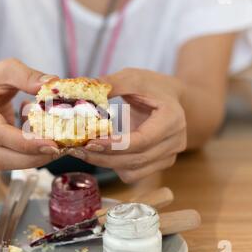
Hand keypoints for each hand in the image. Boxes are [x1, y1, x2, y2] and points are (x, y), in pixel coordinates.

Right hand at [0, 58, 59, 169]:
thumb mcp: (6, 70)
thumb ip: (28, 76)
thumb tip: (53, 84)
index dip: (25, 142)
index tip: (52, 143)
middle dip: (31, 158)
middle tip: (59, 150)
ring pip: (2, 164)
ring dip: (31, 160)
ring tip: (54, 148)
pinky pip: (6, 161)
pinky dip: (26, 156)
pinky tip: (40, 141)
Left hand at [68, 68, 186, 182]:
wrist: (173, 98)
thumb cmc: (153, 86)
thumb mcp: (133, 78)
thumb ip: (110, 84)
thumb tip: (83, 89)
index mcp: (172, 119)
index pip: (142, 140)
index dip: (115, 145)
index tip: (90, 142)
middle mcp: (175, 142)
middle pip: (135, 159)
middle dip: (103, 157)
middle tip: (76, 149)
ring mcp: (169, 156)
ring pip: (133, 171)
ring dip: (105, 164)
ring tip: (82, 152)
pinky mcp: (159, 164)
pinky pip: (134, 174)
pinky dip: (115, 167)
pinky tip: (100, 154)